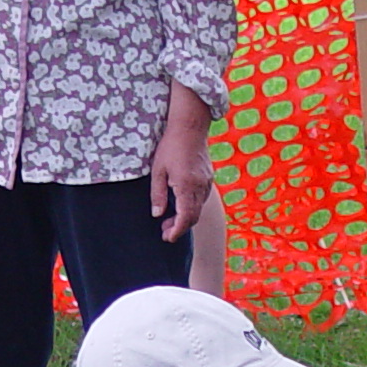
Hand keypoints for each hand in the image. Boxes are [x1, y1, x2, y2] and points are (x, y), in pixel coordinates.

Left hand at [149, 86, 213, 242]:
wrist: (190, 127)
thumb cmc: (170, 147)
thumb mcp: (158, 171)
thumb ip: (158, 194)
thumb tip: (157, 214)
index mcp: (186, 186)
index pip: (185, 217)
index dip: (177, 231)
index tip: (168, 238)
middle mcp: (200, 187)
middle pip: (193, 216)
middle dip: (180, 227)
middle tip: (164, 233)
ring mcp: (207, 182)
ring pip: (198, 208)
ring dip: (185, 218)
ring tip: (168, 221)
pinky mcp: (208, 178)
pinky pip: (201, 198)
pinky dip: (191, 207)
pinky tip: (180, 205)